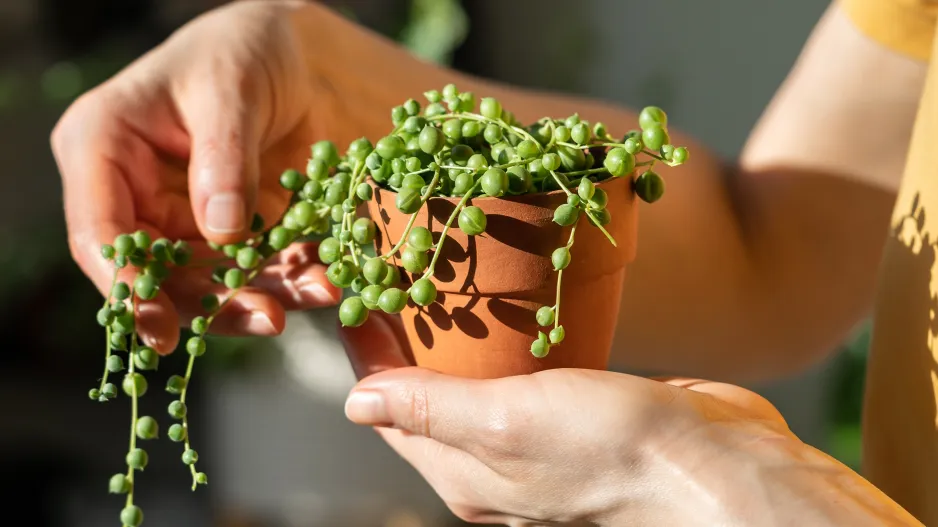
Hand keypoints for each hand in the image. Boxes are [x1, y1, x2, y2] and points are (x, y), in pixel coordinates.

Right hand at [51, 0, 343, 352]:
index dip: (128, 286)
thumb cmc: (241, 50)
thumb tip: (222, 231)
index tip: (164, 326)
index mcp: (103, 149)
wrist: (289, 52)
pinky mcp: (231, 228)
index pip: (100, 233)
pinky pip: (257, 265)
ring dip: (263, 294)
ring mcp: (185, 216)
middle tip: (269, 318)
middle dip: (214, 302)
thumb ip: (224, 158)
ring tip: (316, 293)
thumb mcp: (230, 91)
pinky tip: (326, 277)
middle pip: (160, 271)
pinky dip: (292, 276)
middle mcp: (136, 192)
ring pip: (214, 278)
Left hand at [337, 314, 795, 525]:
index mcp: (465, 474)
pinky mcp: (578, 410)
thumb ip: (431, 409)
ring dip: (456, 336)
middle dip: (408, 339)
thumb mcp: (507, 423)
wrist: (717, 464)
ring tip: (441, 276)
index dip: (369, 355)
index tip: (357, 293)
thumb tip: (356, 404)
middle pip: (430, 395)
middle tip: (397, 271)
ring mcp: (538, 437)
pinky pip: (526, 370)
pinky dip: (508, 337)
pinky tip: (509, 303)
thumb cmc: (613, 450)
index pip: (392, 411)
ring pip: (478, 380)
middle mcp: (495, 461)